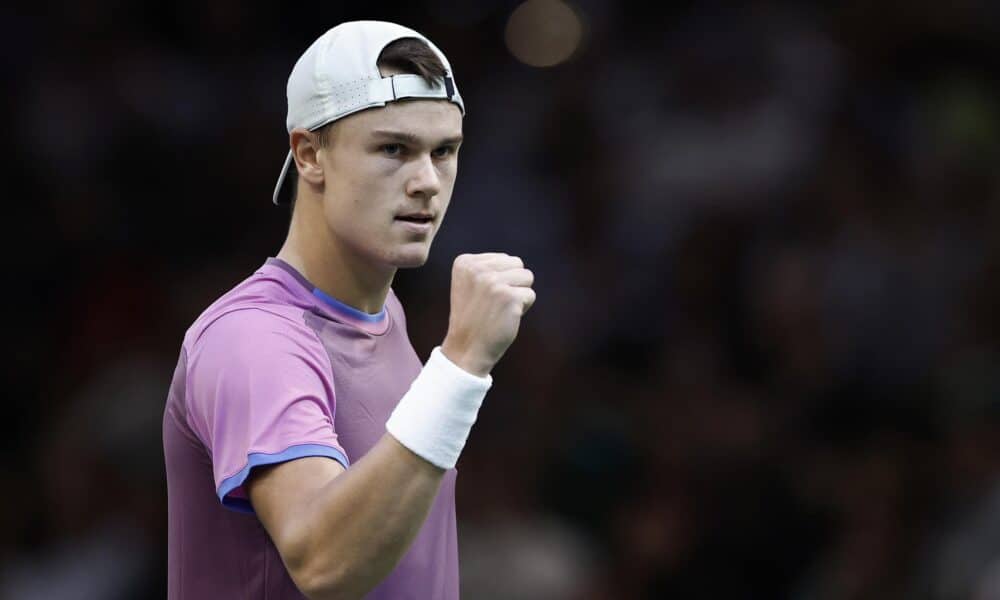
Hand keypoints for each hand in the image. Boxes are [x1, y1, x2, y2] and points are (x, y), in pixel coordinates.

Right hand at [441, 253, 535, 375]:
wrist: (466, 349)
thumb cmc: (474, 318)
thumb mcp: (470, 284)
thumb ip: (487, 267)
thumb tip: (515, 261)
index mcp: (465, 262)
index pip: (503, 258)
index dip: (500, 279)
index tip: (483, 297)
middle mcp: (477, 269)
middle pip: (517, 264)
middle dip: (512, 283)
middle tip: (494, 304)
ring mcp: (493, 282)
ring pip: (527, 277)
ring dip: (519, 295)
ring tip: (500, 309)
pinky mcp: (509, 297)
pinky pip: (530, 295)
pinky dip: (523, 309)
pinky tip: (506, 318)